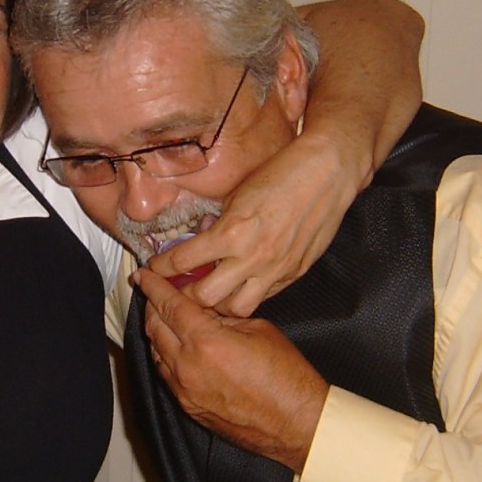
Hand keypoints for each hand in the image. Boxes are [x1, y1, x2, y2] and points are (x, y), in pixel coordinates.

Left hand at [133, 267, 327, 470]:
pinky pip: (165, 373)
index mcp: (207, 342)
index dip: (154, 286)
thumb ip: (223, 317)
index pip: (169, 305)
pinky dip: (165, 354)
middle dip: (153, 305)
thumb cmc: (286, 378)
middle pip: (154, 326)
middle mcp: (188, 366)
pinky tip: (176, 346)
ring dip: (157, 330)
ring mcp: (185, 390)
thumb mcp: (257, 329)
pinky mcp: (188, 406)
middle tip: (157, 292)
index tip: (145, 275)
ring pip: (155, 350)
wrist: (295, 423)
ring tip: (166, 317)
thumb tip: (203, 309)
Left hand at [150, 122, 361, 315]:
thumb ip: (217, 224)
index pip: (183, 262)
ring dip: (219, 303)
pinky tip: (242, 283)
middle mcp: (252, 257)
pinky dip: (248, 294)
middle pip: (205, 297)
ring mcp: (275, 270)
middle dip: (185, 295)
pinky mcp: (294, 273)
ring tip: (212, 293)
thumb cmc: (281, 175)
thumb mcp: (236, 195)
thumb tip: (199, 241)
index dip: (161, 268)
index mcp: (231, 233)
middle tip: (178, 288)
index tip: (153, 269)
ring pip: (236, 308)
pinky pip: (264, 296)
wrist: (327, 174)